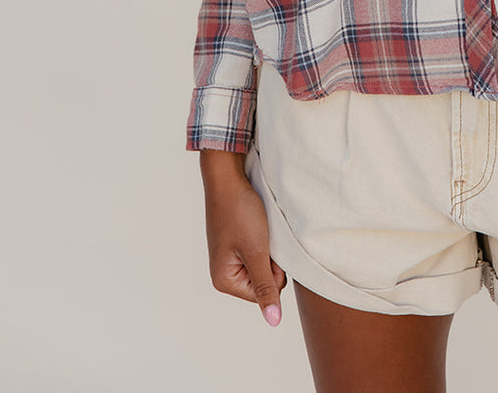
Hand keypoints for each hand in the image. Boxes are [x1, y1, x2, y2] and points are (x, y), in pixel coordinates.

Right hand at [200, 150, 287, 324]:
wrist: (228, 176)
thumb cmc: (240, 212)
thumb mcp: (256, 251)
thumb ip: (265, 286)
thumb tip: (273, 321)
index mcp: (224, 280)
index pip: (265, 293)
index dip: (273, 270)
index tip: (263, 246)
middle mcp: (224, 273)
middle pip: (265, 280)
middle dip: (271, 260)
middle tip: (261, 235)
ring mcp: (230, 257)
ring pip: (264, 264)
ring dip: (269, 248)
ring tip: (258, 228)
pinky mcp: (237, 243)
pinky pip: (259, 250)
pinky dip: (264, 239)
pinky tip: (256, 223)